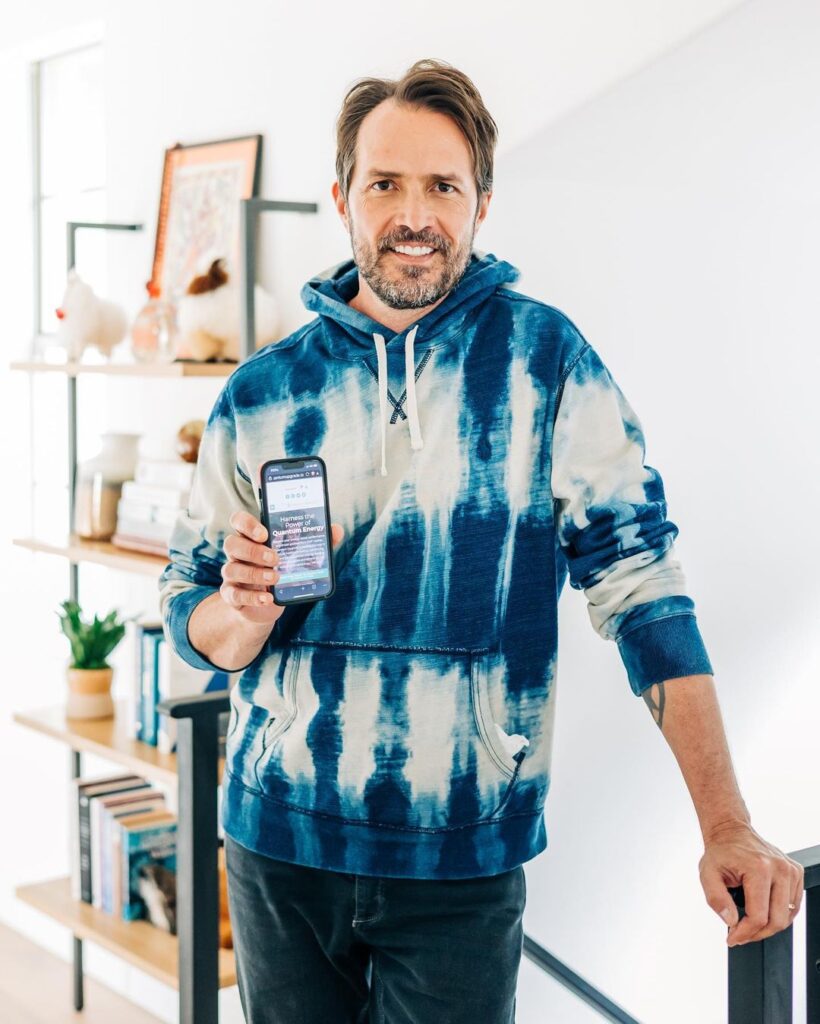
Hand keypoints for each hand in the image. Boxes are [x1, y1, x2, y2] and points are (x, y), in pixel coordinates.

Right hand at [219, 460, 344, 624]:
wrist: (267, 603)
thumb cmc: (282, 571)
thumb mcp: (297, 556)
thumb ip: (315, 542)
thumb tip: (337, 529)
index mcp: (251, 537)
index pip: (239, 521)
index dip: (248, 524)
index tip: (265, 534)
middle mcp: (238, 553)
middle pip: (231, 543)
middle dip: (253, 550)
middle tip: (276, 558)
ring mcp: (232, 574)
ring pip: (231, 569)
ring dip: (255, 573)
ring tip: (276, 578)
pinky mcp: (232, 594)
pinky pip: (233, 594)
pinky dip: (251, 596)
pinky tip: (267, 598)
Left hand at [699, 821, 803, 945]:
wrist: (731, 832)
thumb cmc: (721, 852)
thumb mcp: (707, 873)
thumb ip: (716, 899)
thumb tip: (731, 921)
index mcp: (759, 868)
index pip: (758, 916)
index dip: (744, 933)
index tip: (732, 938)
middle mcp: (779, 868)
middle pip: (776, 920)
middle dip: (756, 934)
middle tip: (740, 934)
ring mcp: (791, 870)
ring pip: (787, 916)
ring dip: (768, 926)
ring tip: (748, 924)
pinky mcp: (796, 872)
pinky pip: (792, 905)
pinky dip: (779, 914)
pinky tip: (763, 912)